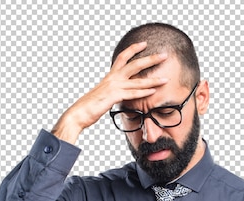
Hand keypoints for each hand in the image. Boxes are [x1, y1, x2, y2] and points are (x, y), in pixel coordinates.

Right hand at [51, 42, 168, 143]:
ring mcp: (113, 86)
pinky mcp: (113, 96)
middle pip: (134, 64)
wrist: (78, 113)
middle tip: (164, 55)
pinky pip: (132, 93)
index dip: (133, 49)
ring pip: (137, 81)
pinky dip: (143, 92)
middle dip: (150, 59)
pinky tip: (153, 91)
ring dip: (153, 80)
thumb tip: (117, 95)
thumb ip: (112, 93)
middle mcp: (112, 78)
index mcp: (110, 76)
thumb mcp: (103, 96)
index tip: (144, 44)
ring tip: (165, 79)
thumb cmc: (89, 107)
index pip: (123, 58)